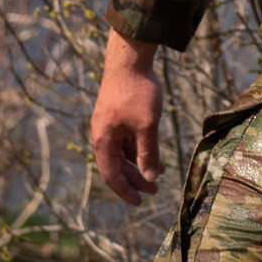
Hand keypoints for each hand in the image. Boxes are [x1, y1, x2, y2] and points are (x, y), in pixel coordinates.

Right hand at [90, 29, 164, 204]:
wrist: (129, 60)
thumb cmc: (137, 92)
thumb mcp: (147, 126)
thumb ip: (148, 153)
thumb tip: (150, 178)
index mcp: (103, 140)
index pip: (111, 174)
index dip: (125, 190)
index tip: (139, 202)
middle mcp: (102, 134)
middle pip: (116, 165)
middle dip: (135, 178)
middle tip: (154, 190)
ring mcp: (109, 125)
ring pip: (122, 152)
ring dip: (138, 164)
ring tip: (159, 173)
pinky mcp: (117, 115)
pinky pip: (126, 140)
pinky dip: (138, 149)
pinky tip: (154, 154)